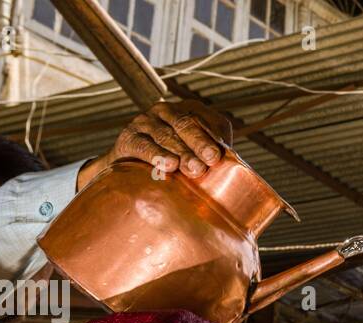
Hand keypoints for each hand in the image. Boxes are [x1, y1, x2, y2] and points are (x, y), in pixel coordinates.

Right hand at [78, 100, 232, 187]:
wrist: (132, 171)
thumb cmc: (174, 162)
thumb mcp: (194, 153)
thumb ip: (212, 151)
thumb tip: (234, 161)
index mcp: (186, 110)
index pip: (202, 119)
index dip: (212, 136)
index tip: (220, 154)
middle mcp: (164, 111)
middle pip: (184, 124)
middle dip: (199, 143)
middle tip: (211, 160)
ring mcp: (144, 121)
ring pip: (165, 136)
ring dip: (182, 153)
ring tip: (194, 169)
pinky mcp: (128, 137)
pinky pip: (143, 146)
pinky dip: (156, 156)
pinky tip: (169, 166)